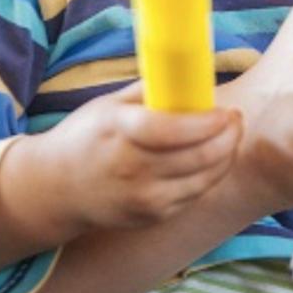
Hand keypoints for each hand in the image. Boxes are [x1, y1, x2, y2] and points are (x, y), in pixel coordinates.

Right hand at [29, 83, 242, 230]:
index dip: (208, 122)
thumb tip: (190, 75)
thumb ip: (149, 90)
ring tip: (231, 136)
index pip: (173, 130)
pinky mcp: (151, 217)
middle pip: (198, 156)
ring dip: (226, 156)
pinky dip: (209, 176)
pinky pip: (194, 196)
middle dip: (228, 136)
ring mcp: (142, 198)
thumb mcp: (109, 105)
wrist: (56, 189)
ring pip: (204, 179)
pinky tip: (212, 159)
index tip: (226, 110)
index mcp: (120, 132)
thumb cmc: (86, 137)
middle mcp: (131, 168)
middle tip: (236, 119)